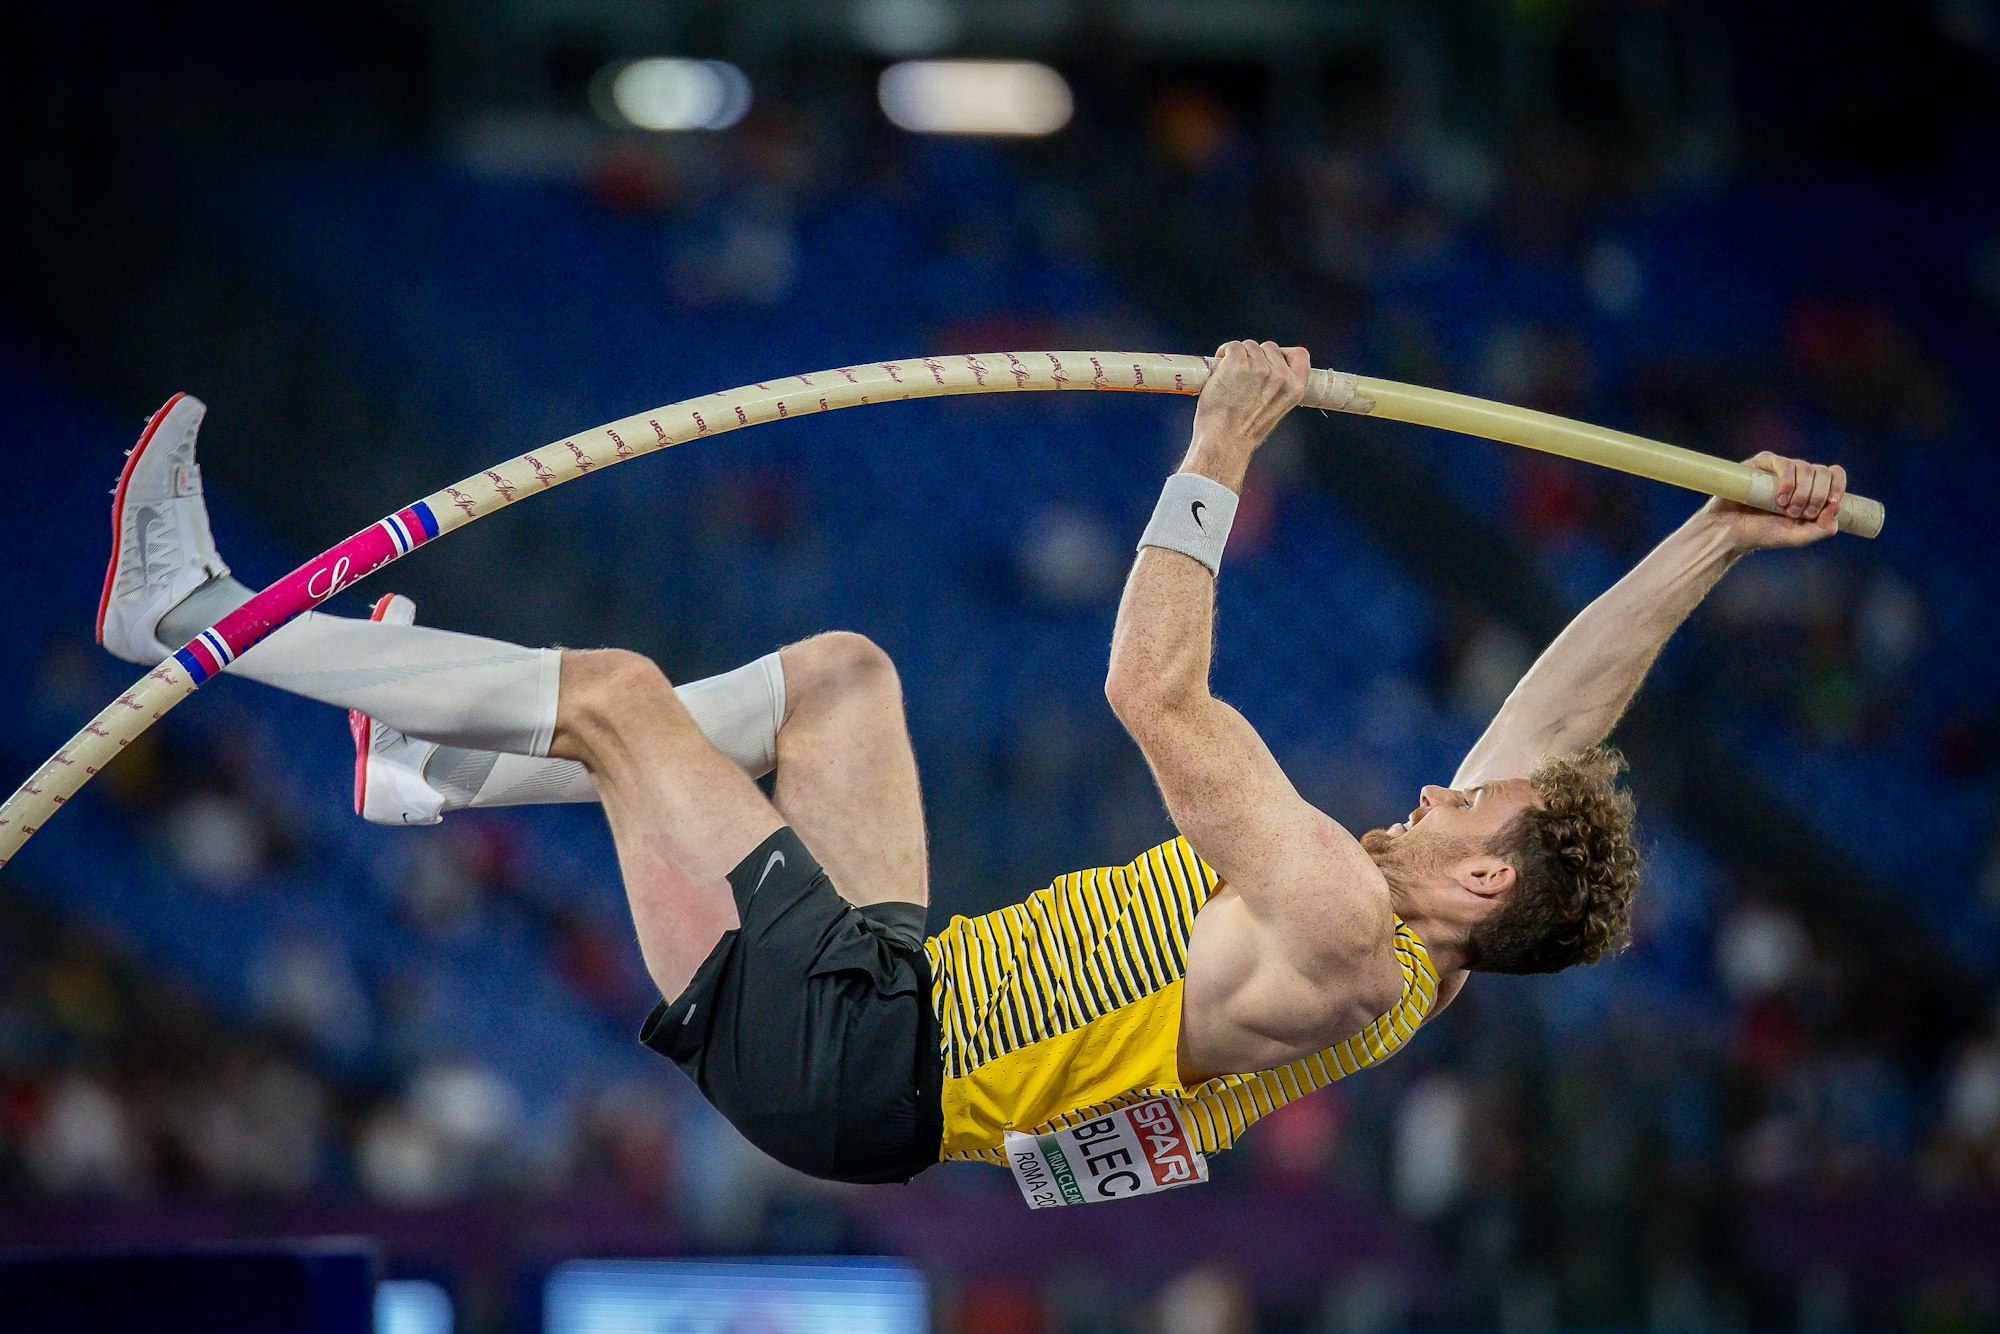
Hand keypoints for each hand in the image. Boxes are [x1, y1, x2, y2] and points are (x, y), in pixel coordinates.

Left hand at [1189, 340, 1310, 473]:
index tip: (1271, 359)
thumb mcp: (1276, 410)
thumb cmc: (1244, 432)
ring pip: (1249, 346)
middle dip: (1255, 356)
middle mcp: (1280, 375)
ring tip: (1229, 376)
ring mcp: (1259, 367)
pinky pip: (1232, 346)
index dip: (1284, 353)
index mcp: (1295, 388)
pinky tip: (1220, 367)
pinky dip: (1224, 353)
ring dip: (1238, 356)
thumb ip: (1278, 388)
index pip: (1300, 355)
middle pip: (1269, 347)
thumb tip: (1267, 369)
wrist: (1224, 441)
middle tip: (1242, 375)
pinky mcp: (1238, 363)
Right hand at [1700, 451, 1846, 550]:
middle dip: (1817, 495)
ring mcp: (1780, 468)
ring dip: (1801, 492)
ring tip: (1784, 509)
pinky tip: (1778, 498)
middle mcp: (1798, 476)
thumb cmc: (1762, 533)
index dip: (1837, 486)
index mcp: (1811, 489)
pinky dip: (1786, 481)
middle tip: (1799, 514)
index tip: (1830, 504)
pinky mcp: (1762, 463)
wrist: (1730, 531)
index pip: (1834, 475)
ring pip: (1805, 468)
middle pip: (1823, 472)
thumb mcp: (1797, 537)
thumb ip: (1822, 529)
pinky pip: (1784, 463)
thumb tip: (1835, 507)